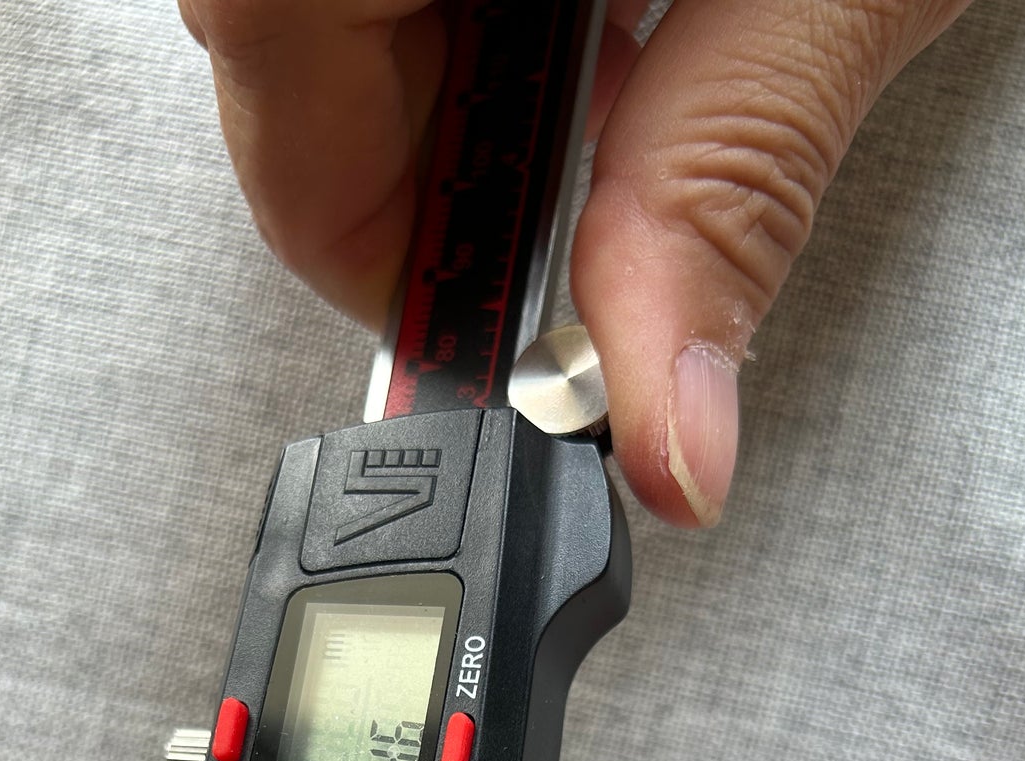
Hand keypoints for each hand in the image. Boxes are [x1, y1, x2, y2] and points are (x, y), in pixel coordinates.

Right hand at [177, 0, 972, 525]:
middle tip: (610, 167)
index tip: (503, 349)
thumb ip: (733, 193)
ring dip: (480, 85)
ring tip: (634, 35)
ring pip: (341, 32)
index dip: (392, 277)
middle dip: (453, 176)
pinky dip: (484, 21)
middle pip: (298, 93)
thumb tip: (668, 454)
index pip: (290, 142)